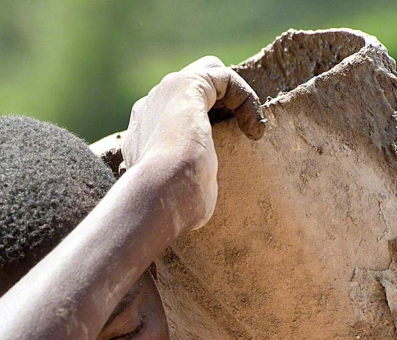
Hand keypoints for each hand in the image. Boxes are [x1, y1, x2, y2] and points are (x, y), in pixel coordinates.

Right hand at [122, 56, 264, 233]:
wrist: (158, 198)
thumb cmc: (171, 208)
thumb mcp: (177, 195)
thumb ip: (183, 184)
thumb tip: (191, 201)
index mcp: (142, 136)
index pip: (174, 116)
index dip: (206, 127)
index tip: (226, 157)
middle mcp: (148, 109)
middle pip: (190, 88)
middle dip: (219, 103)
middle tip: (240, 131)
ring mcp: (164, 94)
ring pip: (207, 74)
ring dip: (235, 100)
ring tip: (252, 130)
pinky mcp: (187, 85)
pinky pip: (223, 77)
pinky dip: (244, 98)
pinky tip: (254, 129)